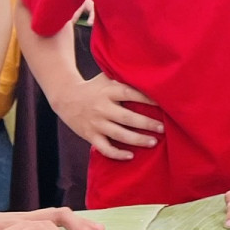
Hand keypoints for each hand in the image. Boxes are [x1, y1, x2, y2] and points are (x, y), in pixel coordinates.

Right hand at [47, 74, 162, 160]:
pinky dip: (117, 154)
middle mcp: (102, 108)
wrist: (65, 97)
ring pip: (119, 134)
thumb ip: (124, 77)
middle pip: (127, 117)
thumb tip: (150, 73)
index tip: (164, 103)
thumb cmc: (94, 87)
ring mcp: (95, 123)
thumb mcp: (106, 78)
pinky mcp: (89, 135)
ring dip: (137, 140)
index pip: (130, 94)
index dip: (147, 99)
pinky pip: (104, 148)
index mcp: (108, 91)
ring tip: (154, 142)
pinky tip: (130, 156)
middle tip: (163, 128)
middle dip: (147, 124)